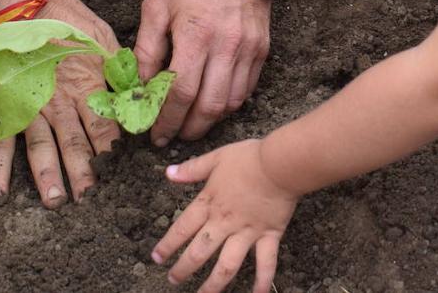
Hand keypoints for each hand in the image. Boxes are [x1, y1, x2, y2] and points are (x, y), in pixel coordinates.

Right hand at [0, 0, 122, 208]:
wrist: (16, 3)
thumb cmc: (63, 16)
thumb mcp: (101, 37)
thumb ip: (118, 67)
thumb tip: (138, 91)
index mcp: (87, 85)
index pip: (106, 125)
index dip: (114, 148)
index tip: (123, 170)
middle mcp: (60, 102)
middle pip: (77, 143)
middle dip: (85, 172)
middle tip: (91, 199)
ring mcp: (30, 106)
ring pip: (42, 147)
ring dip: (48, 176)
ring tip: (56, 201)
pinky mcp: (6, 106)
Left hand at [135, 0, 270, 145]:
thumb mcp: (156, 6)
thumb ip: (146, 49)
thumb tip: (139, 86)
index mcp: (195, 36)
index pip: (181, 93)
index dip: (166, 120)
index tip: (154, 135)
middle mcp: (226, 46)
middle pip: (209, 106)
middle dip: (188, 129)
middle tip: (173, 136)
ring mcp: (248, 48)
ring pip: (231, 101)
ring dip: (210, 120)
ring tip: (192, 123)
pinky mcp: (262, 47)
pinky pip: (248, 87)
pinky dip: (230, 103)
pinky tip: (214, 103)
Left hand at [153, 140, 297, 292]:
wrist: (280, 164)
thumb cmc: (249, 158)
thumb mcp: (217, 158)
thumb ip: (193, 169)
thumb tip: (168, 173)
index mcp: (209, 204)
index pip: (182, 228)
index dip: (167, 245)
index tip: (157, 258)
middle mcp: (224, 223)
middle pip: (199, 252)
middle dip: (184, 269)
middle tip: (173, 280)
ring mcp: (247, 232)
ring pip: (227, 265)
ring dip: (214, 284)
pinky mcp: (269, 236)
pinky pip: (266, 263)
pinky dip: (262, 281)